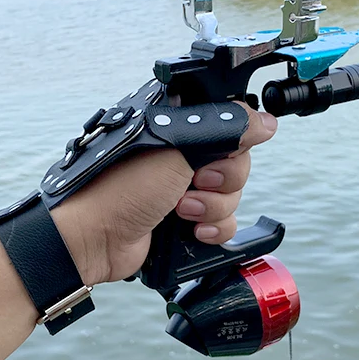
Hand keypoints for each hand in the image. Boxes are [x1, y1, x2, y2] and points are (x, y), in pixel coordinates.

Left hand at [51, 105, 277, 285]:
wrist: (92, 237)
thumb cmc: (119, 185)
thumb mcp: (176, 148)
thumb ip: (225, 130)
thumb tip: (266, 122)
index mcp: (179, 125)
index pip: (229, 122)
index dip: (235, 139)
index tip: (226, 149)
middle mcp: (184, 154)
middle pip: (237, 161)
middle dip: (222, 178)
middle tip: (194, 181)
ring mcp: (184, 187)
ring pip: (232, 194)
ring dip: (212, 206)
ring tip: (180, 209)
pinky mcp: (186, 220)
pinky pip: (224, 222)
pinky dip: (213, 228)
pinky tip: (191, 230)